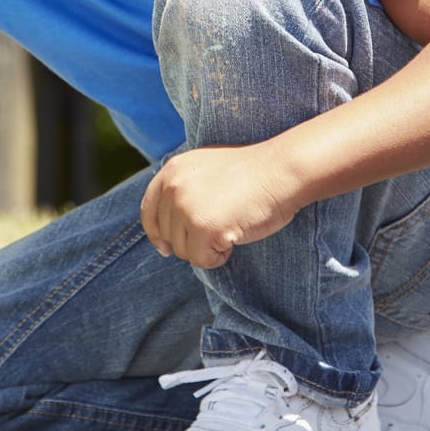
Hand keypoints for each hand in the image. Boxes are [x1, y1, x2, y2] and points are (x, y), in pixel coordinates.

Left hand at [139, 142, 301, 267]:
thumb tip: (171, 225)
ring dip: (206, 249)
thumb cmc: (253, 173)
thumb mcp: (206, 170)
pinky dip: (218, 258)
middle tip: (221, 228)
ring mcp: (186, 207)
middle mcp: (173, 187)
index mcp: (172, 170)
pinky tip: (234, 239)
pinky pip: (201, 260)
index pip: (149, 209)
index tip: (165, 247)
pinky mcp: (202, 227)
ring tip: (230, 227)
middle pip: (168, 234)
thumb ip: (185, 189)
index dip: (155, 232)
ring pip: (183, 250)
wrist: (280, 171)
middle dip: (192, 241)